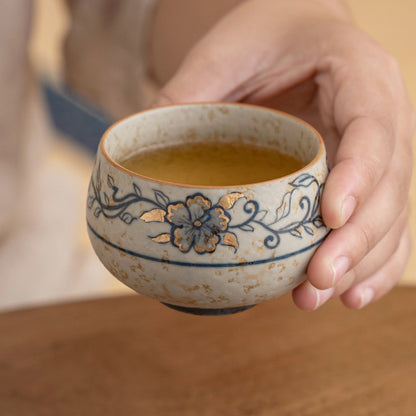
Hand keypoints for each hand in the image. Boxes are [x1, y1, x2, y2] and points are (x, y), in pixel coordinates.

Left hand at [153, 0, 414, 309]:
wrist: (297, 32)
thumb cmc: (266, 34)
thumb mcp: (225, 49)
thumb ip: (190, 91)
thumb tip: (140, 147)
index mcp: (359, 73)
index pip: (373, 129)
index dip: (358, 177)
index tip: (330, 218)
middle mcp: (383, 114)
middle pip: (387, 186)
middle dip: (356, 240)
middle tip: (315, 281)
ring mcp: (380, 150)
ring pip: (389, 215)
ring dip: (361, 264)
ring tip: (315, 299)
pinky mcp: (366, 177)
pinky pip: (384, 224)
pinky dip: (373, 264)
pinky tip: (348, 296)